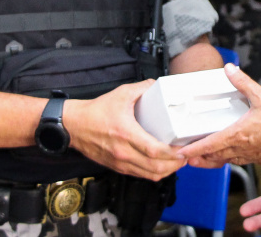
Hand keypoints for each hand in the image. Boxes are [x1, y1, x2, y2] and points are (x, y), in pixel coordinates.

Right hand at [64, 80, 185, 180]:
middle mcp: (123, 152)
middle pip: (155, 168)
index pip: (154, 151)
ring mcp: (120, 162)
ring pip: (149, 175)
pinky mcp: (117, 167)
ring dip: (166, 171)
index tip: (183, 149)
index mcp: (126, 134)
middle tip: (186, 156)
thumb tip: (158, 85)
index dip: (172, 153)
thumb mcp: (121, 94)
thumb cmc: (96, 111)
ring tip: (177, 161)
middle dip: (175, 165)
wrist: (74, 125)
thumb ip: (142, 88)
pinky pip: (140, 175)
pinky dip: (154, 173)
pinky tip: (162, 165)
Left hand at [179, 64, 260, 167]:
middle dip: (200, 158)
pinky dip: (232, 160)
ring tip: (205, 159)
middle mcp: (242, 148)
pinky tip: (233, 156)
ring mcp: (252, 156)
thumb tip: (230, 69)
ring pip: (228, 161)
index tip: (182, 153)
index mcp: (238, 134)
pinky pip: (242, 162)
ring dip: (214, 161)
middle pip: (215, 157)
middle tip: (188, 158)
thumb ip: (243, 82)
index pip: (210, 144)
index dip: (194, 149)